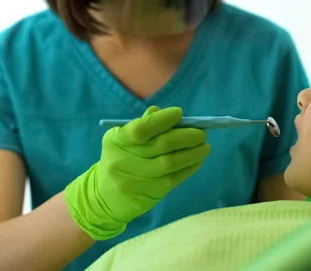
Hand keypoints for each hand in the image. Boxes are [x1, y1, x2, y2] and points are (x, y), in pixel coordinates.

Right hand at [64, 106, 210, 239]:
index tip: (179, 113)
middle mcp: (125, 159)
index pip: (141, 128)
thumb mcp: (122, 140)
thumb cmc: (120, 159)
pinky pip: (175, 177)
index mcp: (116, 140)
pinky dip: (190, 167)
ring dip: (193, 152)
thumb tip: (165, 113)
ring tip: (205, 145)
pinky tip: (198, 159)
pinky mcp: (151, 192)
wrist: (105, 196)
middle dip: (187, 136)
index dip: (163, 120)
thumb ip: (142, 125)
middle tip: (202, 132)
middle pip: (162, 145)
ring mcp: (138, 178)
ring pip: (171, 163)